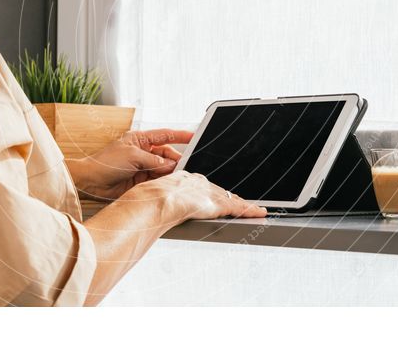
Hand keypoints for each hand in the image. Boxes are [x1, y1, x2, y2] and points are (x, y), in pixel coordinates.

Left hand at [66, 128, 193, 200]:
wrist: (90, 182)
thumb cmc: (105, 163)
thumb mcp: (133, 156)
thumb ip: (154, 161)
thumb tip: (170, 165)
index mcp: (140, 140)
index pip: (165, 135)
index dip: (180, 135)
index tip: (195, 136)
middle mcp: (143, 152)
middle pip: (167, 154)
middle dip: (176, 159)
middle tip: (185, 166)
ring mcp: (142, 166)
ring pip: (164, 168)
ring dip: (170, 172)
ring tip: (178, 177)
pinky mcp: (141, 181)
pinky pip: (157, 180)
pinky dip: (164, 181)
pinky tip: (169, 184)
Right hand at [127, 170, 267, 224]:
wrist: (156, 200)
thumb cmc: (146, 201)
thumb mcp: (148, 200)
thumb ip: (150, 207)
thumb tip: (138, 218)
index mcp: (182, 179)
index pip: (201, 186)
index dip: (210, 193)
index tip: (214, 196)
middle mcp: (198, 183)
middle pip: (219, 191)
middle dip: (229, 198)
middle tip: (241, 202)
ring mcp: (208, 193)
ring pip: (230, 199)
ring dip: (243, 205)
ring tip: (255, 209)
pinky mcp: (218, 203)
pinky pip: (239, 207)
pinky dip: (251, 210)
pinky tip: (260, 212)